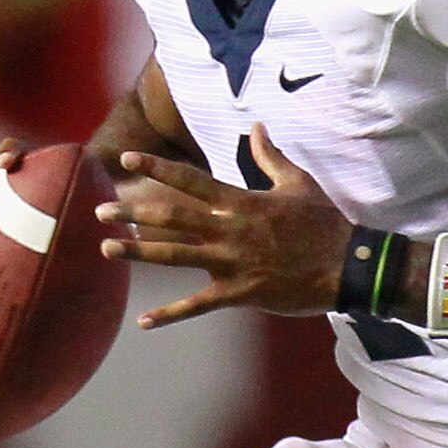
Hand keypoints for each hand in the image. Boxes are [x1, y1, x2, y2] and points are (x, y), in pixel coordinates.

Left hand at [96, 124, 349, 329]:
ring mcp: (233, 262)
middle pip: (172, 218)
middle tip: (99, 210)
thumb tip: (257, 126)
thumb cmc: (324, 222)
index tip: (127, 159)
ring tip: (106, 249)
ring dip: (139, 253)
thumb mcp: (297, 182)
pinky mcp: (241, 293)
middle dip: (133, 212)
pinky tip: (143, 322)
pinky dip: (170, 315)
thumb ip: (270, 156)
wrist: (348, 265)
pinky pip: (198, 306)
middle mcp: (231, 229)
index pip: (191, 180)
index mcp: (242, 201)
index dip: (157, 168)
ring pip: (177, 256)